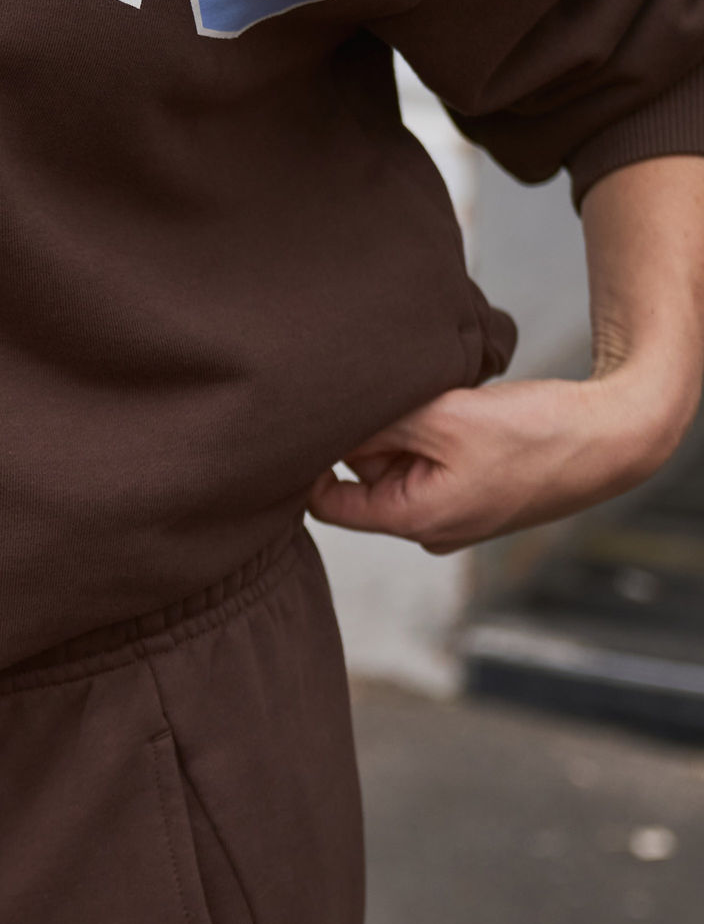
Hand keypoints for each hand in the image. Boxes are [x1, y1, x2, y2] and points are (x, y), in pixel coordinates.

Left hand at [308, 365, 692, 553]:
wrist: (612, 437)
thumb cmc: (535, 435)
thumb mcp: (444, 417)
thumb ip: (379, 421)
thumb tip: (323, 420)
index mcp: (413, 521)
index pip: (326, 501)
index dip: (311, 459)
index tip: (312, 418)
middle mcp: (429, 527)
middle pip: (364, 475)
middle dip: (372, 433)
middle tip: (400, 396)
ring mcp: (454, 512)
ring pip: (400, 459)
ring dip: (407, 427)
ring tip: (438, 401)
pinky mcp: (475, 490)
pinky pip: (433, 456)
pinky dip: (435, 429)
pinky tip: (460, 406)